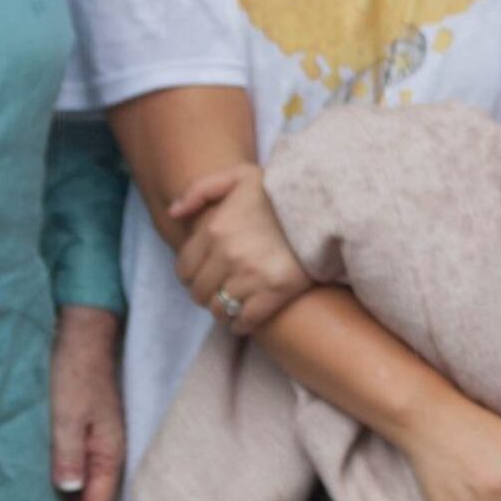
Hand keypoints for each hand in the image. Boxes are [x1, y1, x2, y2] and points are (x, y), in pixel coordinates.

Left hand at [49, 305, 125, 500]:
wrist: (81, 336)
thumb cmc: (75, 374)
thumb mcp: (68, 415)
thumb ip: (68, 453)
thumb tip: (67, 491)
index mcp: (108, 450)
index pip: (97, 500)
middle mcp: (103, 452)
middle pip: (91, 498)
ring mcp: (92, 443)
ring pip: (80, 487)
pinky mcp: (78, 434)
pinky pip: (71, 471)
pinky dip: (58, 489)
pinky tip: (38, 495)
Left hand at [168, 165, 313, 336]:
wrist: (328, 204)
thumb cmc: (281, 190)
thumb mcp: (239, 176)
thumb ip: (200, 190)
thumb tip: (173, 214)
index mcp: (215, 229)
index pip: (184, 269)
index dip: (192, 274)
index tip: (205, 273)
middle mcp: (229, 255)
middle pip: (199, 293)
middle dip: (206, 292)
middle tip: (221, 288)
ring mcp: (253, 275)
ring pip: (220, 309)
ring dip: (223, 309)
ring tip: (234, 301)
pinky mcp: (277, 291)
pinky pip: (246, 320)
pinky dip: (241, 324)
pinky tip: (244, 319)